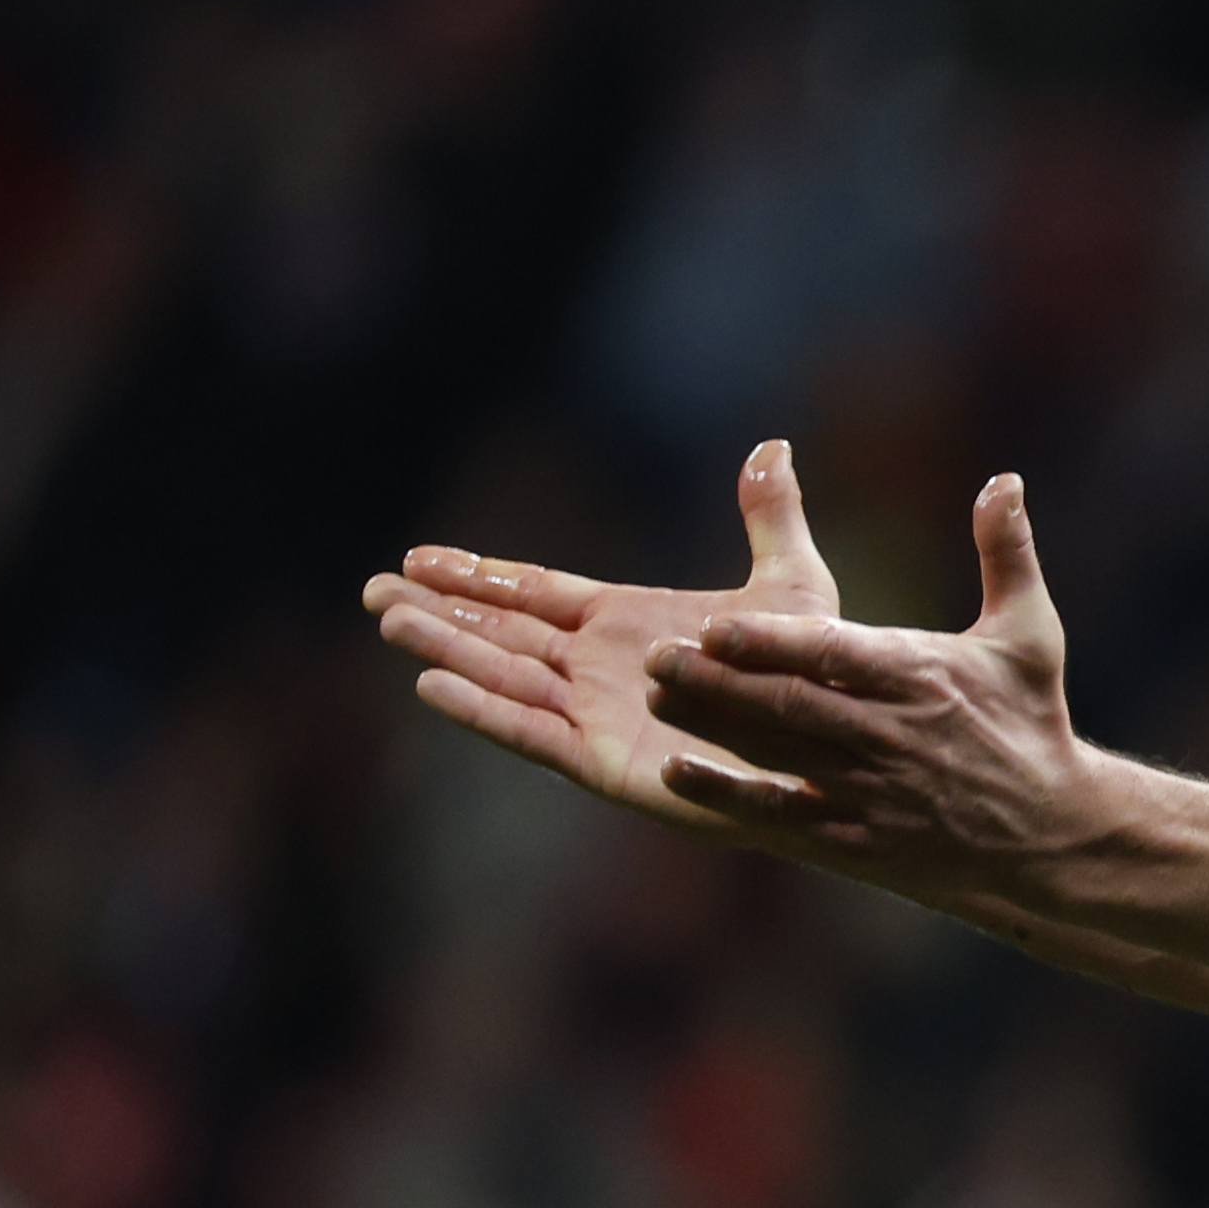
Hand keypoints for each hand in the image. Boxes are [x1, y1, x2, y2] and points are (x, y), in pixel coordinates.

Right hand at [362, 441, 845, 834]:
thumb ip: (771, 518)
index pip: (537, 594)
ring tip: (387, 620)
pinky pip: (532, 732)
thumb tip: (772, 445)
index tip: (419, 557)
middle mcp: (602, 669)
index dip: (479, 576)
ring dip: (446, 648)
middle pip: (503, 633)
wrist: (836, 749)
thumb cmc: (820, 678)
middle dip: (440, 611)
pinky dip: (484, 710)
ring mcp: (600, 715)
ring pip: (504, 675)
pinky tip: (430, 685)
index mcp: (629, 624)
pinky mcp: (608, 763)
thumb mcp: (796, 586)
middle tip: (372, 589)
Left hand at [630, 465, 1092, 900]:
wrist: (1054, 835)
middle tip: (656, 655)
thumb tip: (1004, 480)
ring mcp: (873, 794)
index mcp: (923, 680)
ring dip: (713, 726)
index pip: (835, 657)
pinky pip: (783, 818)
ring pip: (779, 756)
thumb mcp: (1031, 636)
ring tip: (655, 694)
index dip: (772, 643)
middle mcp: (892, 738)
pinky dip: (730, 797)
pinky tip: (678, 770)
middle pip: (792, 706)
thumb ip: (1006, 555)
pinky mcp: (859, 842)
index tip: (715, 624)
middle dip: (721, 681)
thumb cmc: (1034, 724)